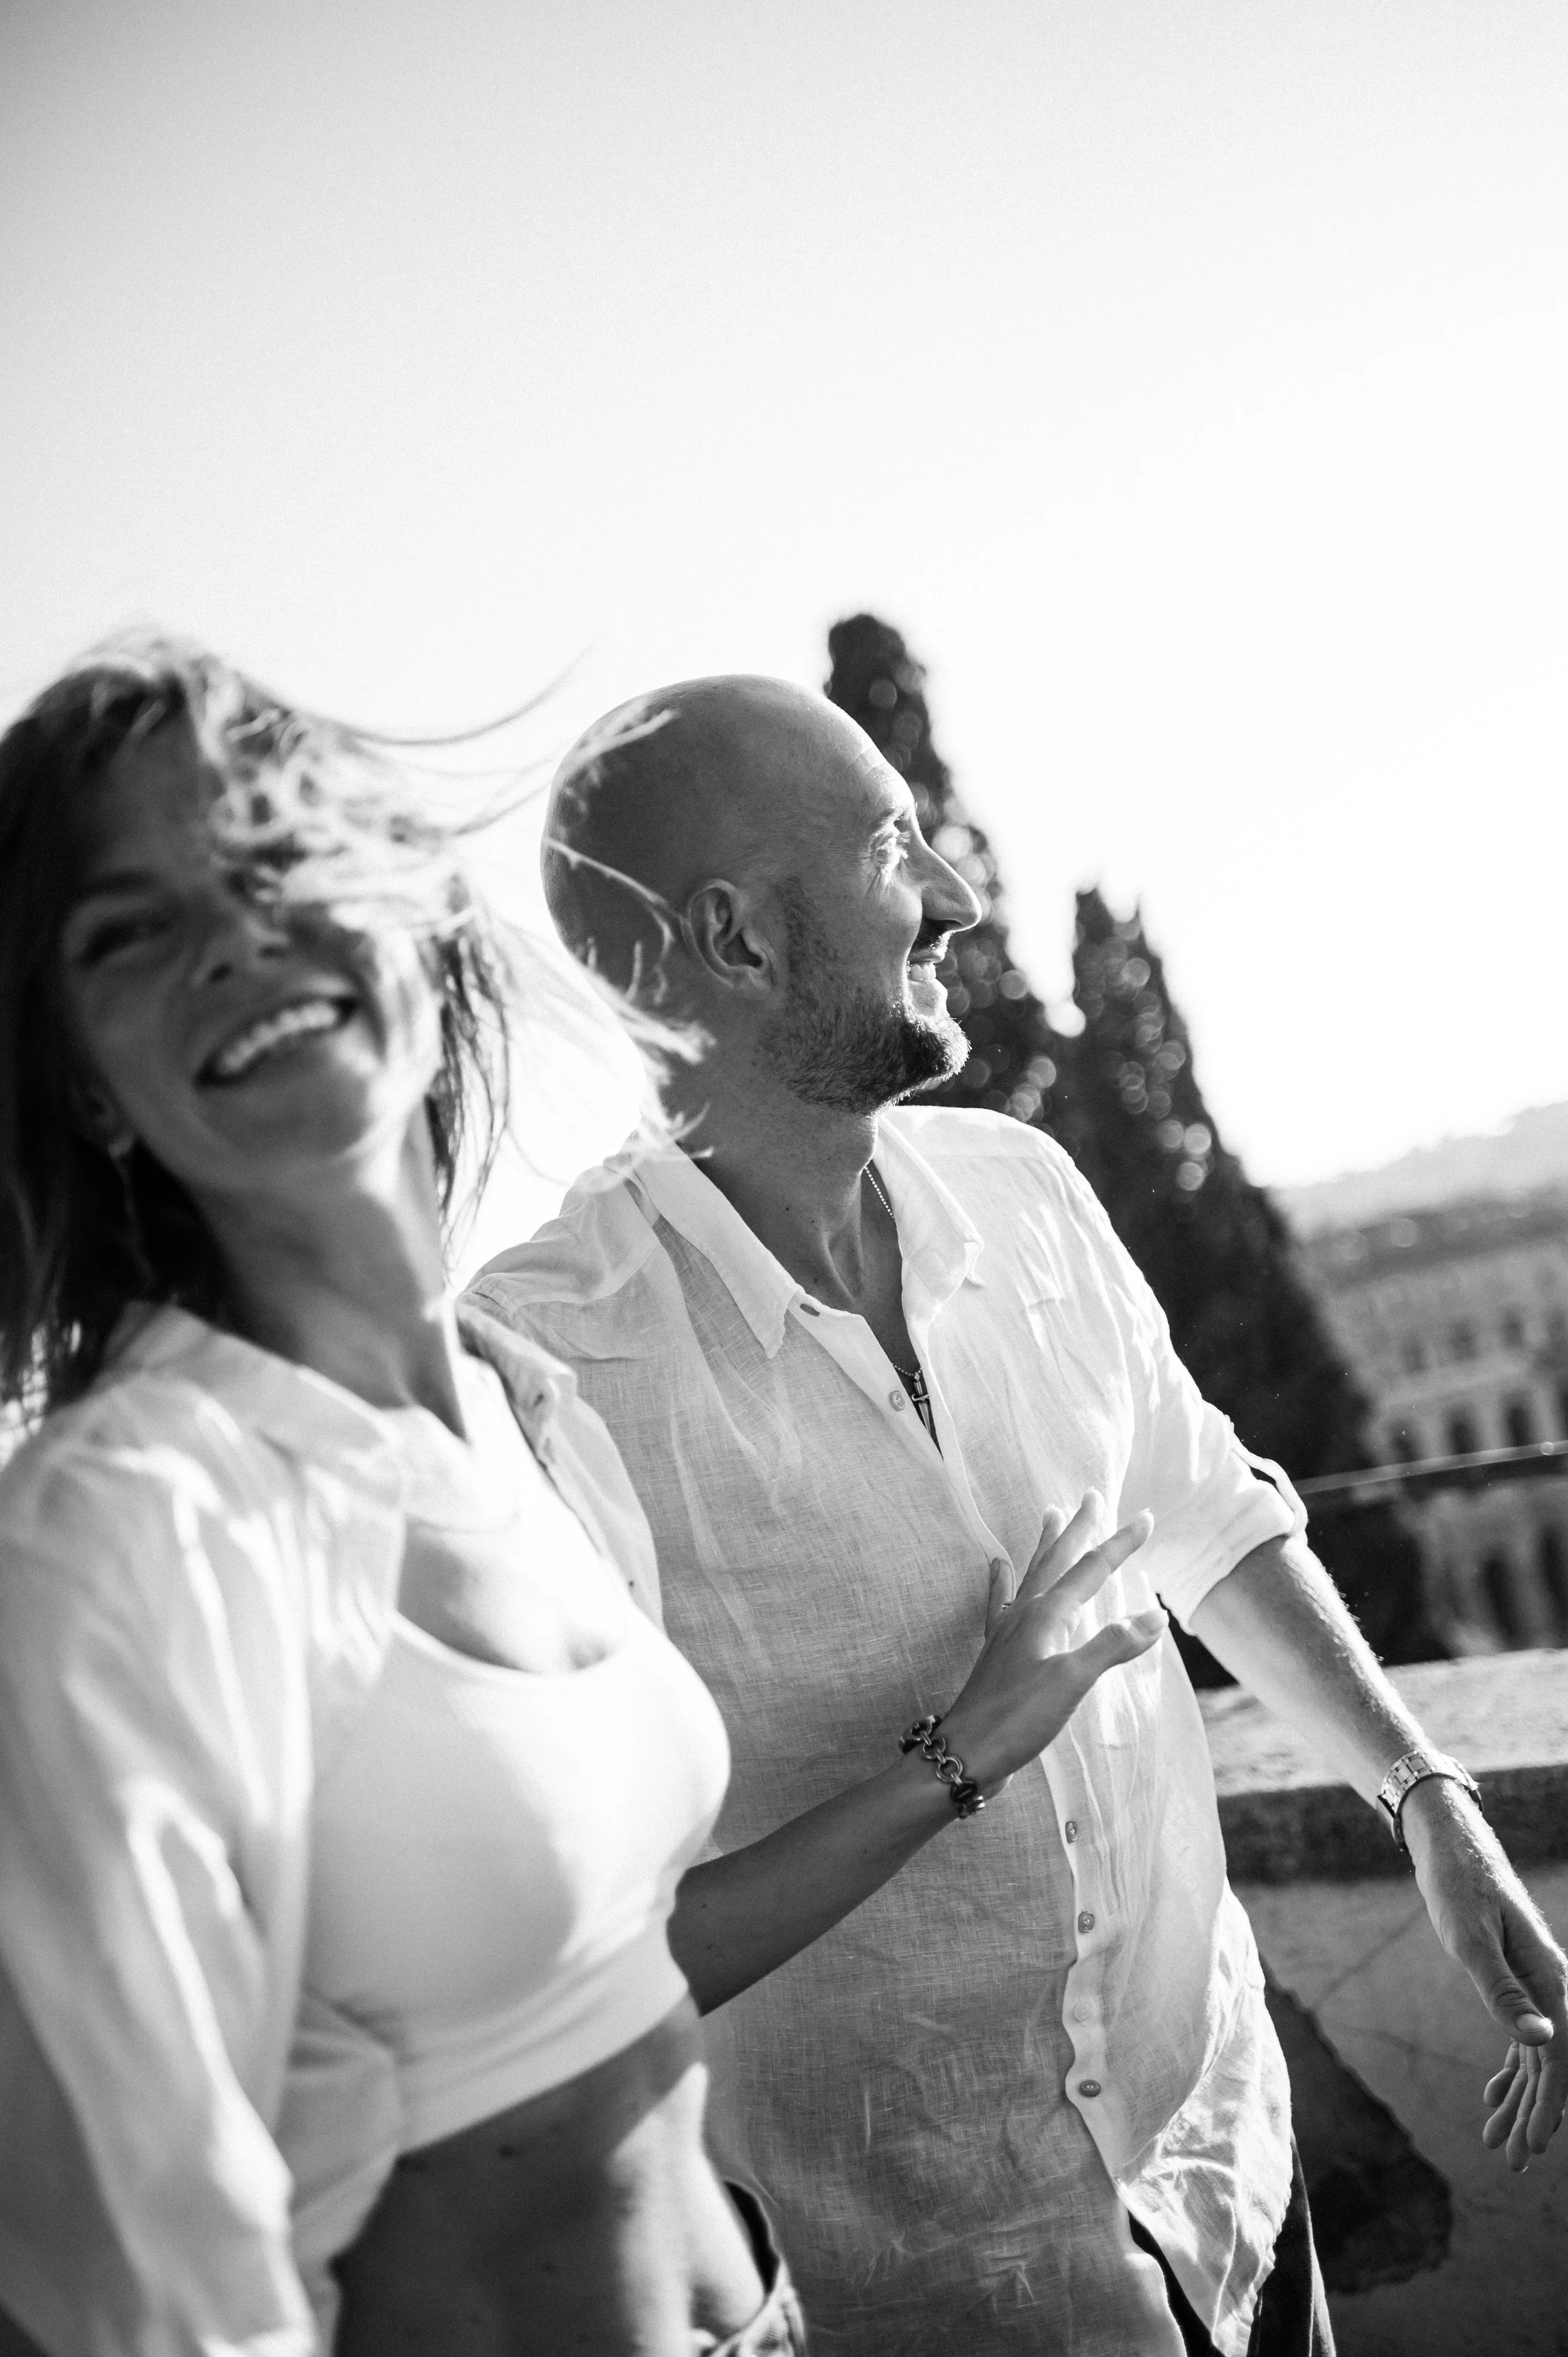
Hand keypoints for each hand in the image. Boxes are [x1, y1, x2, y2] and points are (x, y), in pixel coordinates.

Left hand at [941, 1492, 1165, 1797]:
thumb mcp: (1072, 1682)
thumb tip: (1154, 1615)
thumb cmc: (1018, 1718)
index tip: (1146, 1517)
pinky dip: (1002, 1582)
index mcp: (1047, 1615)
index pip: (1092, 1569)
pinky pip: (1002, 1604)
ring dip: (1046, 1545)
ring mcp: (1009, 1632)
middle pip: (1058, 1560)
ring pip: (1033, 1575)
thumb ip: (1112, 1646)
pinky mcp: (998, 1653)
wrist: (966, 1751)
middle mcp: (1026, 1615)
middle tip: (1090, 1495)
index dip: (1121, 1543)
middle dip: (1078, 1528)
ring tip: (1049, 1515)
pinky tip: (997, 1568)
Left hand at [1401, 1777, 1567, 2169]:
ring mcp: (1535, 1982)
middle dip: (1535, 2116)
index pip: (1559, 2055)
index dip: (1550, 2104)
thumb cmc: (1459, 1884)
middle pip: (1551, 2063)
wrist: (1452, 1842)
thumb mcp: (1470, 1938)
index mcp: (1549, 1978)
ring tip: (1499, 2145)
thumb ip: (1502, 1991)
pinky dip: (1512, 2071)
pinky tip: (1495, 2099)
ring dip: (1521, 2101)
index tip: (1535, 2146)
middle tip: (1512, 2162)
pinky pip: (1522, 2036)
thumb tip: (1541, 2041)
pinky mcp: (1515, 1977)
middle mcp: (1550, 1983)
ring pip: (1537, 2056)